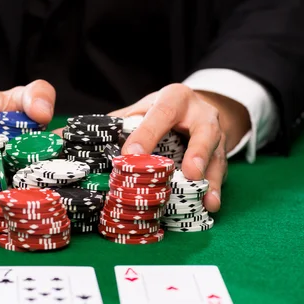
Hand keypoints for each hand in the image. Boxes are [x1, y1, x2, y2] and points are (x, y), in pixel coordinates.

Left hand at [109, 83, 250, 212]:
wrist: (195, 108)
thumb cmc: (161, 112)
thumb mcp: (143, 109)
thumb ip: (119, 121)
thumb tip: (81, 138)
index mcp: (175, 99)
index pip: (161, 114)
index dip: (146, 135)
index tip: (131, 154)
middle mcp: (201, 114)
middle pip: (204, 131)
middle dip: (198, 152)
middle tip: (190, 173)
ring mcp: (216, 135)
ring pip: (217, 156)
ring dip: (211, 179)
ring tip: (207, 200)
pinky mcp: (222, 154)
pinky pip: (221, 172)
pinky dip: (216, 189)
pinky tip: (210, 204)